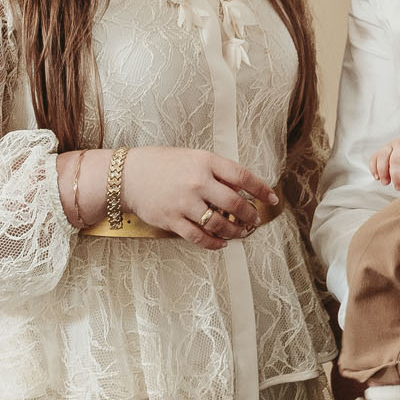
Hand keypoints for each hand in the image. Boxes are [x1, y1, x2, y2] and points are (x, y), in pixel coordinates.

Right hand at [121, 147, 277, 247]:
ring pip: (220, 223)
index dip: (261, 189)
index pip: (242, 175)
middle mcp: (197, 181)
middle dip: (250, 215)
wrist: (127, 176)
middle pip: (235, 203)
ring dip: (235, 231)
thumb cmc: (161, 164)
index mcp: (204, 161)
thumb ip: (216, 171)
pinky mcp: (172, 220)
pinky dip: (214, 243)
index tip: (272, 198)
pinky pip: (199, 237)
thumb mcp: (191, 157)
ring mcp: (184, 203)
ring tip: (241, 233)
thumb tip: (242, 187)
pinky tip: (221, 243)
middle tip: (255, 220)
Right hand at [371, 131, 399, 191]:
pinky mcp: (382, 149)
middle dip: (396, 176)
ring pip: (382, 157)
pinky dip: (373, 168)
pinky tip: (377, 177)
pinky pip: (374, 157)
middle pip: (396, 160)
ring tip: (386, 182)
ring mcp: (390, 147)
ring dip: (382, 172)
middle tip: (399, 188)